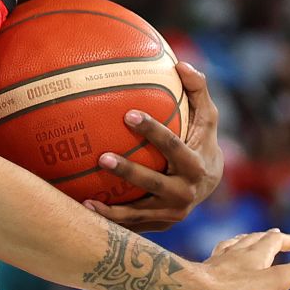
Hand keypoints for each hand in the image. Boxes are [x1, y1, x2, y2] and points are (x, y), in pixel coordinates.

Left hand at [85, 61, 222, 230]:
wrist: (207, 186)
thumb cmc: (200, 141)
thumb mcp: (206, 117)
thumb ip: (197, 89)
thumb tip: (181, 63)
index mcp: (196, 166)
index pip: (174, 147)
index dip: (153, 131)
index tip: (128, 114)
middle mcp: (185, 194)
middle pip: (154, 184)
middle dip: (129, 172)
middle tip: (101, 157)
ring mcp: (170, 214)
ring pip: (138, 212)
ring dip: (113, 208)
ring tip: (85, 198)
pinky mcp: (156, 226)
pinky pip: (129, 224)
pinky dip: (108, 219)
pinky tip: (81, 208)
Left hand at [184, 229, 289, 289]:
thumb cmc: (236, 287)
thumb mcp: (276, 281)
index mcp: (256, 252)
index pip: (273, 239)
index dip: (286, 240)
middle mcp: (237, 251)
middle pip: (254, 239)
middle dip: (268, 238)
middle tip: (276, 235)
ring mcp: (220, 259)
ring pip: (235, 245)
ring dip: (246, 241)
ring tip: (248, 240)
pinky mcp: (207, 269)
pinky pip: (218, 256)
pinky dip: (225, 253)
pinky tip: (220, 258)